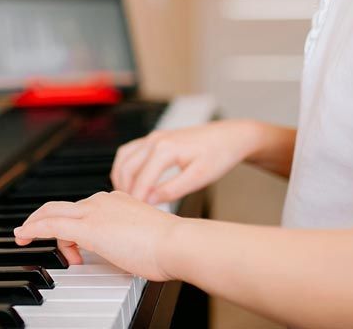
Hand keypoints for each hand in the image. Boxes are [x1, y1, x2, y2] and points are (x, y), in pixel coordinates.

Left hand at [13, 190, 180, 280]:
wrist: (176, 242)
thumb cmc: (169, 246)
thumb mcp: (144, 238)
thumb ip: (129, 239)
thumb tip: (124, 252)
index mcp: (117, 200)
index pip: (83, 208)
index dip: (71, 228)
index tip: (72, 247)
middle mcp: (103, 201)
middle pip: (62, 206)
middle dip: (41, 219)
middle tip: (29, 232)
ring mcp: (94, 212)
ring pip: (53, 212)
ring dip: (35, 226)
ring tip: (25, 239)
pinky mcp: (88, 227)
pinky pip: (51, 225)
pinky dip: (33, 229)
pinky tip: (23, 235)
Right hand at [110, 119, 262, 203]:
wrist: (230, 136)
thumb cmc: (219, 155)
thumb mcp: (199, 177)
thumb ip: (172, 190)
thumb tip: (150, 201)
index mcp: (166, 149)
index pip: (142, 179)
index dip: (137, 199)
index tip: (135, 217)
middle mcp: (155, 139)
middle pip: (127, 167)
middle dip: (125, 189)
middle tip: (129, 210)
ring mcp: (153, 136)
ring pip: (124, 157)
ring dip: (121, 176)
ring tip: (128, 196)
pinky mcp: (156, 138)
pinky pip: (131, 150)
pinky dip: (126, 166)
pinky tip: (131, 180)